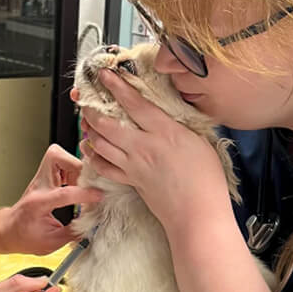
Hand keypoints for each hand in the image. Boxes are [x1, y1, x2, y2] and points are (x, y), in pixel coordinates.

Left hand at [0, 144, 102, 254]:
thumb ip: (73, 234)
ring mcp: (41, 178)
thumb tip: (95, 226)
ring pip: (59, 154)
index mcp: (38, 203)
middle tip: (88, 184)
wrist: (8, 230)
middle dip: (78, 168)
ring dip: (76, 168)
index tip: (99, 196)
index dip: (84, 193)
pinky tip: (77, 184)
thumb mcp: (51, 243)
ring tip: (82, 186)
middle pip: (56, 158)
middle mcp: (39, 185)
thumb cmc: (24, 237)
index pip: (63, 192)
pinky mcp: (45, 175)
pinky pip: (61, 161)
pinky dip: (73, 169)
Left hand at [78, 69, 230, 225]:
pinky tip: (91, 150)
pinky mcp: (131, 182)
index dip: (117, 87)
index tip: (105, 75)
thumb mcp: (200, 142)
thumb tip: (170, 118)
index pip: (134, 104)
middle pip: (108, 124)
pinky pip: (104, 167)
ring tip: (86, 122)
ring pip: (101, 144)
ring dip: (90, 132)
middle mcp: (144, 147)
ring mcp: (134, 166)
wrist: (197, 216)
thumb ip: (180, 127)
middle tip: (86, 101)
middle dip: (93, 110)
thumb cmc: (206, 181)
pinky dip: (94, 157)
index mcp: (165, 132)